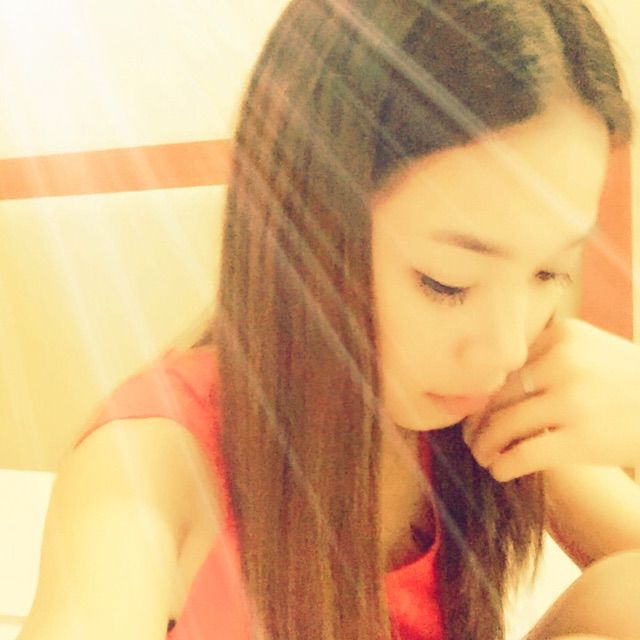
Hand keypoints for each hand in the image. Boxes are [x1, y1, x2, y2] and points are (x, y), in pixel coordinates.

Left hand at [462, 316, 639, 480]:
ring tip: (482, 455)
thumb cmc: (628, 381)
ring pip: (504, 424)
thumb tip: (489, 382)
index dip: (483, 391)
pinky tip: (498, 471)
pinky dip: (503, 464)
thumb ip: (548, 355)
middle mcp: (564, 362)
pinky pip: (524, 453)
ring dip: (484, 445)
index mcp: (563, 335)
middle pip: (499, 395)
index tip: (473, 407)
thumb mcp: (592, 350)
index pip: (505, 366)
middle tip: (469, 436)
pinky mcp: (580, 439)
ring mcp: (572, 400)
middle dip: (478, 420)